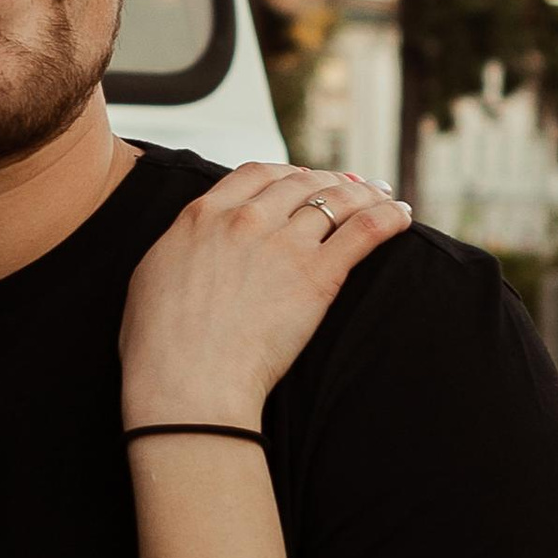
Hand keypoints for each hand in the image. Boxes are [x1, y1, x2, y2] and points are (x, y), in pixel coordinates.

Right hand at [120, 165, 410, 430]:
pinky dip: (389, 216)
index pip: (255, 174)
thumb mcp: (154, 275)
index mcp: (202, 216)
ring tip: (385, 197)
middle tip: (352, 188)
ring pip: (337, 200)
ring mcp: (283, 244)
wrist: (187, 383)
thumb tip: (197, 240)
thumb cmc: (160, 346)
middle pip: (301, 182)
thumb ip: (183, 245)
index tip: (302, 181)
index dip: (287, 174)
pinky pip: (365, 230)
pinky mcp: (317, 275)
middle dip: (331, 181)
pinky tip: (403, 215)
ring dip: (367, 194)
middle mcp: (245, 219)